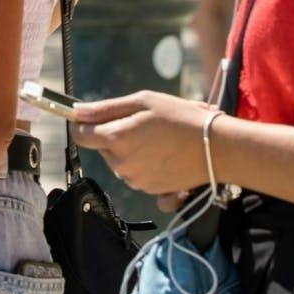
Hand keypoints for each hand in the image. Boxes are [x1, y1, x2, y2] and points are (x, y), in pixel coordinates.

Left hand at [72, 90, 216, 195]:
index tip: (92, 116)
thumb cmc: (181, 119)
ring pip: (120, 161)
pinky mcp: (150, 190)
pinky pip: (136, 173)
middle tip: (142, 122)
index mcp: (116, 140)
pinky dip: (144, 163)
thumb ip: (106, 109)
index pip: (80, 135)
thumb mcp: (143, 102)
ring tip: (157, 137)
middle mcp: (122, 165)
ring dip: (130, 149)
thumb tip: (76, 111)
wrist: (217, 148)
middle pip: (103, 147)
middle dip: (114, 134)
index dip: (83, 123)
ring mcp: (136, 181)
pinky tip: (163, 152)